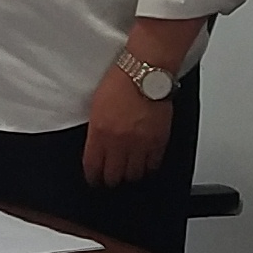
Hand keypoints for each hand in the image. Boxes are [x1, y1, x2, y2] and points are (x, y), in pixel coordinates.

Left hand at [81, 58, 174, 184]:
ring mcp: (140, 144)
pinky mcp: (159, 141)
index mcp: (99, 133)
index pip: (93, 166)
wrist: (146, 73)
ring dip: (129, 175)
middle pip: (113, 175)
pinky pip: (153, 165)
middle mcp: (119, 142)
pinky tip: (145, 165)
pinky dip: (148, 167)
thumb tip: (96, 147)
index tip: (93, 179)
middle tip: (110, 179)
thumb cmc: (120, 82)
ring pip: (134, 174)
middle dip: (110, 180)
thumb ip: (96, 131)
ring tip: (127, 173)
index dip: (93, 177)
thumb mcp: (96, 106)